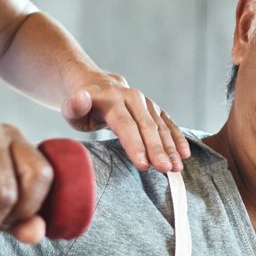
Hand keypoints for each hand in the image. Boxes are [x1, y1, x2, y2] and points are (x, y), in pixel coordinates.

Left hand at [63, 73, 189, 172]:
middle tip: (165, 169)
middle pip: (146, 126)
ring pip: (160, 126)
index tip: (144, 165)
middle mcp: (132, 98)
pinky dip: (177, 138)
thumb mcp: (70, 108)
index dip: (135, 145)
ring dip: (170, 147)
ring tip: (176, 168)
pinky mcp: (155, 109)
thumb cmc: (82, 106)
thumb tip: (81, 98)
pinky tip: (184, 154)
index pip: (125, 124)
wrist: (97, 86)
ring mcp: (146, 103)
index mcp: (111, 100)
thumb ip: (73, 106)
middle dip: (157, 149)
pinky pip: (169, 124)